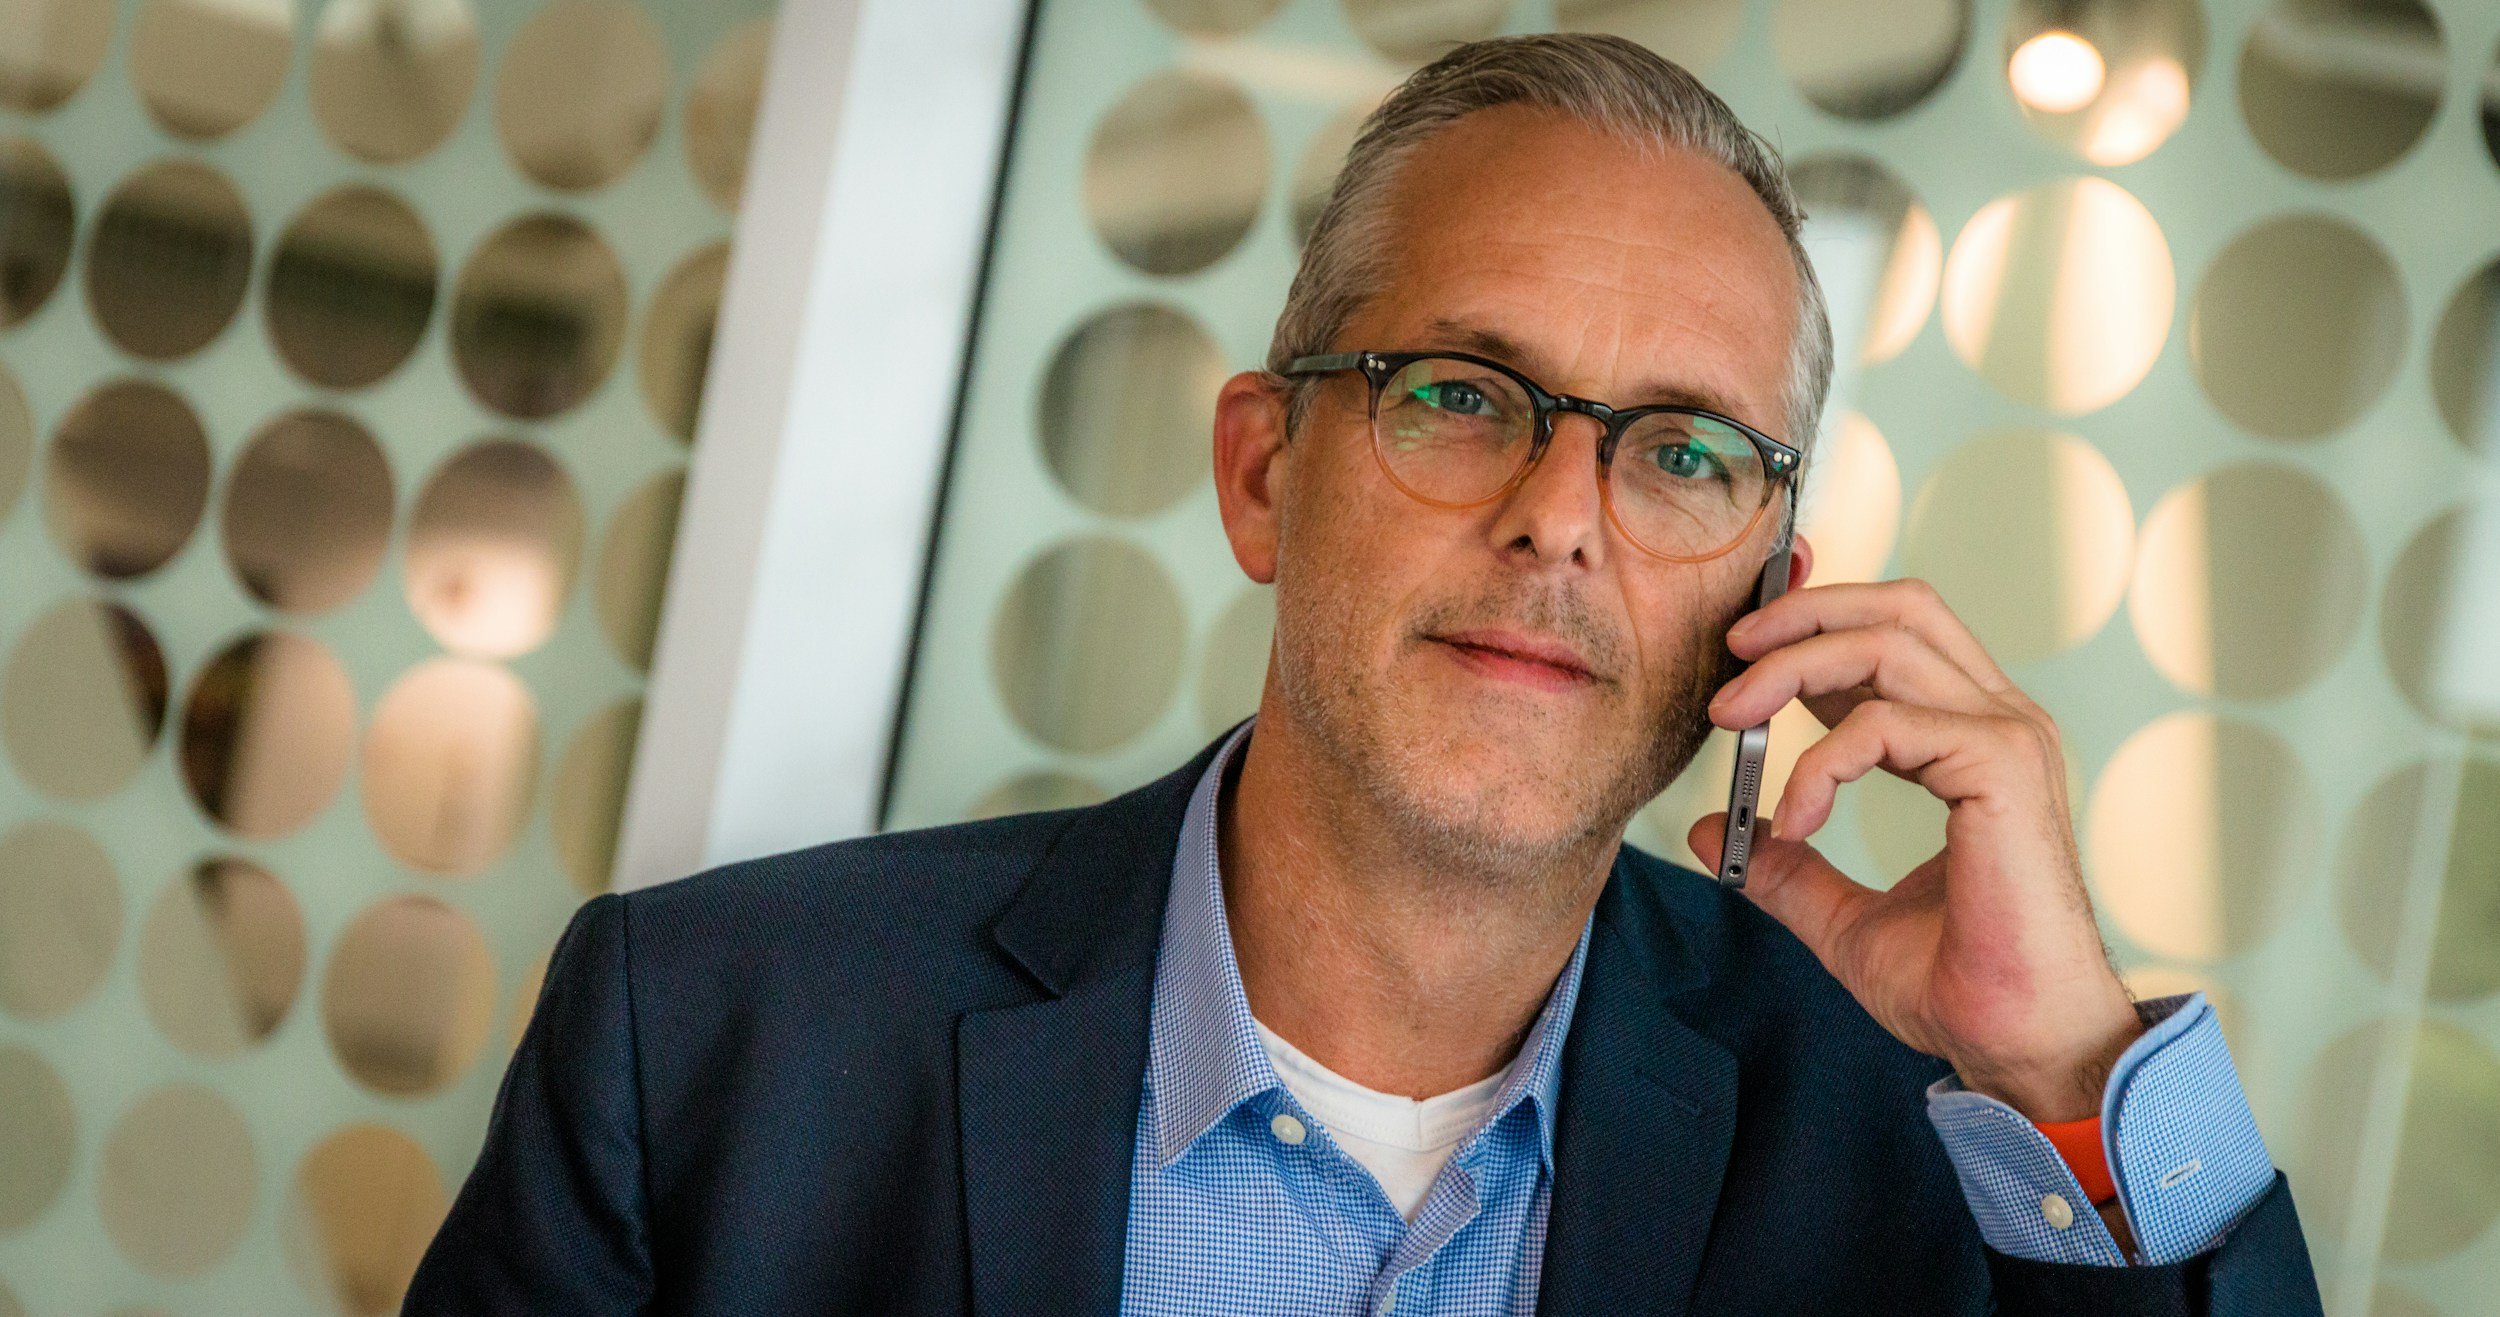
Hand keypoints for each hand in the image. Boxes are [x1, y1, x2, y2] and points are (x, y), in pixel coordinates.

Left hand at [1688, 578, 2141, 1122]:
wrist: (2017, 1042)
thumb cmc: (1959, 986)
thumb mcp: (1844, 919)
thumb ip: (1788, 868)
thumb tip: (1716, 834)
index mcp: (1976, 740)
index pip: (1903, 630)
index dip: (1822, 616)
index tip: (1745, 649)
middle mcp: (2001, 722)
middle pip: (1901, 607)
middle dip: (1804, 613)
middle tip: (1731, 652)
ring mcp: (2009, 737)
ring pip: (1887, 643)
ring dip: (1792, 669)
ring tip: (1731, 717)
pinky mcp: (2003, 767)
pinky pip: (1885, 724)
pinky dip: (1819, 762)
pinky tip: (1794, 818)